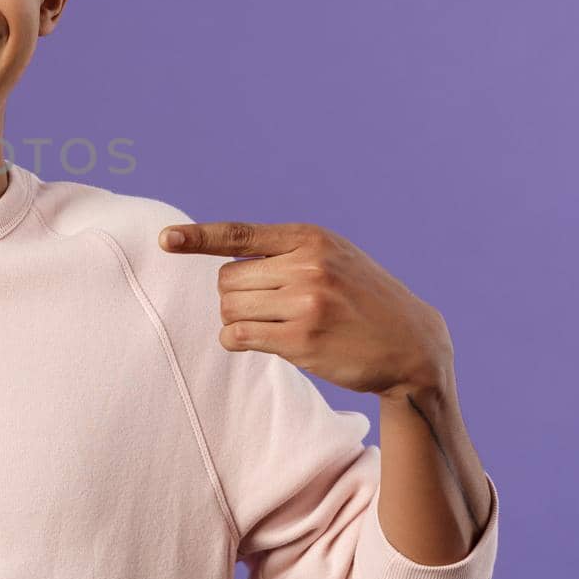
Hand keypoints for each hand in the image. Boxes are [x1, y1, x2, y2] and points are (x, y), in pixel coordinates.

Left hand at [159, 221, 452, 398]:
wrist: (413, 345)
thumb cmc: (364, 300)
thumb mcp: (334, 258)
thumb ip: (286, 252)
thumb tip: (224, 258)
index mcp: (310, 238)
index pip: (239, 234)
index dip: (197, 237)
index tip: (165, 240)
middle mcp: (306, 266)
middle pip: (226, 279)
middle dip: (234, 296)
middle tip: (264, 308)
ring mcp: (305, 303)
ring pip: (229, 308)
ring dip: (236, 320)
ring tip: (269, 325)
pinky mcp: (302, 340)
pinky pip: (239, 336)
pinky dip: (236, 340)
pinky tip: (256, 341)